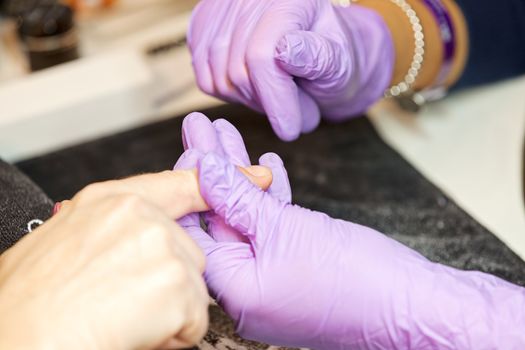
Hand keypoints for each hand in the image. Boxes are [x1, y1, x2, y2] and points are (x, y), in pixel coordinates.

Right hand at [0, 167, 271, 349]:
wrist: (19, 341)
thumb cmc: (25, 305)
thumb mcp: (56, 244)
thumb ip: (100, 228)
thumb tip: (116, 232)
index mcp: (110, 200)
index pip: (181, 183)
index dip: (223, 179)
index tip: (257, 176)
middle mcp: (140, 214)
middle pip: (188, 250)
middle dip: (169, 283)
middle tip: (124, 302)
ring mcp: (161, 245)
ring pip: (193, 286)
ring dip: (168, 311)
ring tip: (122, 319)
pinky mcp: (176, 283)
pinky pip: (194, 318)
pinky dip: (171, 335)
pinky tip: (133, 332)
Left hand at [180, 117, 524, 348]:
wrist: (415, 309)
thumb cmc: (354, 281)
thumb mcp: (287, 230)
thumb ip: (240, 198)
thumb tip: (203, 168)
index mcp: (234, 288)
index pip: (194, 226)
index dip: (189, 178)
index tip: (194, 139)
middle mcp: (246, 286)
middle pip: (218, 216)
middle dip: (211, 166)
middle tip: (201, 124)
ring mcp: (272, 276)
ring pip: (246, 215)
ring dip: (241, 173)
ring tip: (228, 131)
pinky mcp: (297, 264)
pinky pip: (274, 225)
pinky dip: (271, 196)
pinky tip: (269, 163)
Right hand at [188, 0, 393, 139]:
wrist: (317, 54)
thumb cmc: (333, 60)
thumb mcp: (339, 62)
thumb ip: (317, 57)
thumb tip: (285, 52)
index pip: (261, 55)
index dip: (275, 100)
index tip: (290, 130)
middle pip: (237, 71)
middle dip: (268, 104)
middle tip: (295, 112)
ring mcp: (220, 9)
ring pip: (219, 79)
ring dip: (251, 102)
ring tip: (281, 98)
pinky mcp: (203, 27)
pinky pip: (206, 80)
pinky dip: (231, 95)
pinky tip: (257, 89)